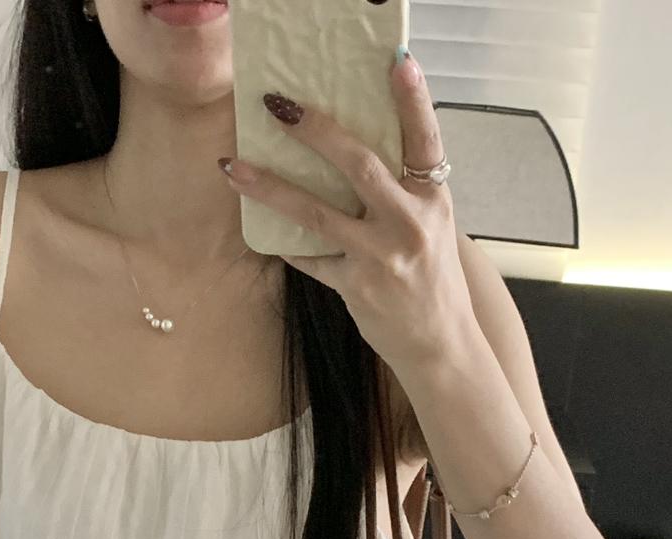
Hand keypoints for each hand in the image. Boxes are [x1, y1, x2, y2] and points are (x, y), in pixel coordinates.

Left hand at [219, 54, 476, 373]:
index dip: (413, 100)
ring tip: (232, 167)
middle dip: (316, 132)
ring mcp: (380, 257)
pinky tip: (262, 229)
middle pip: (359, 165)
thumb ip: (403, 189)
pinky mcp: (356, 287)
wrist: (438, 343)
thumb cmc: (432, 278)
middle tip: (278, 106)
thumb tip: (352, 148)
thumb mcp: (433, 225)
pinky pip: (309, 258)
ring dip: (269, 188)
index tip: (397, 62)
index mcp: (434, 199)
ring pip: (317, 213)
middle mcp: (409, 223)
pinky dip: (285, 244)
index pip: (425, 139)